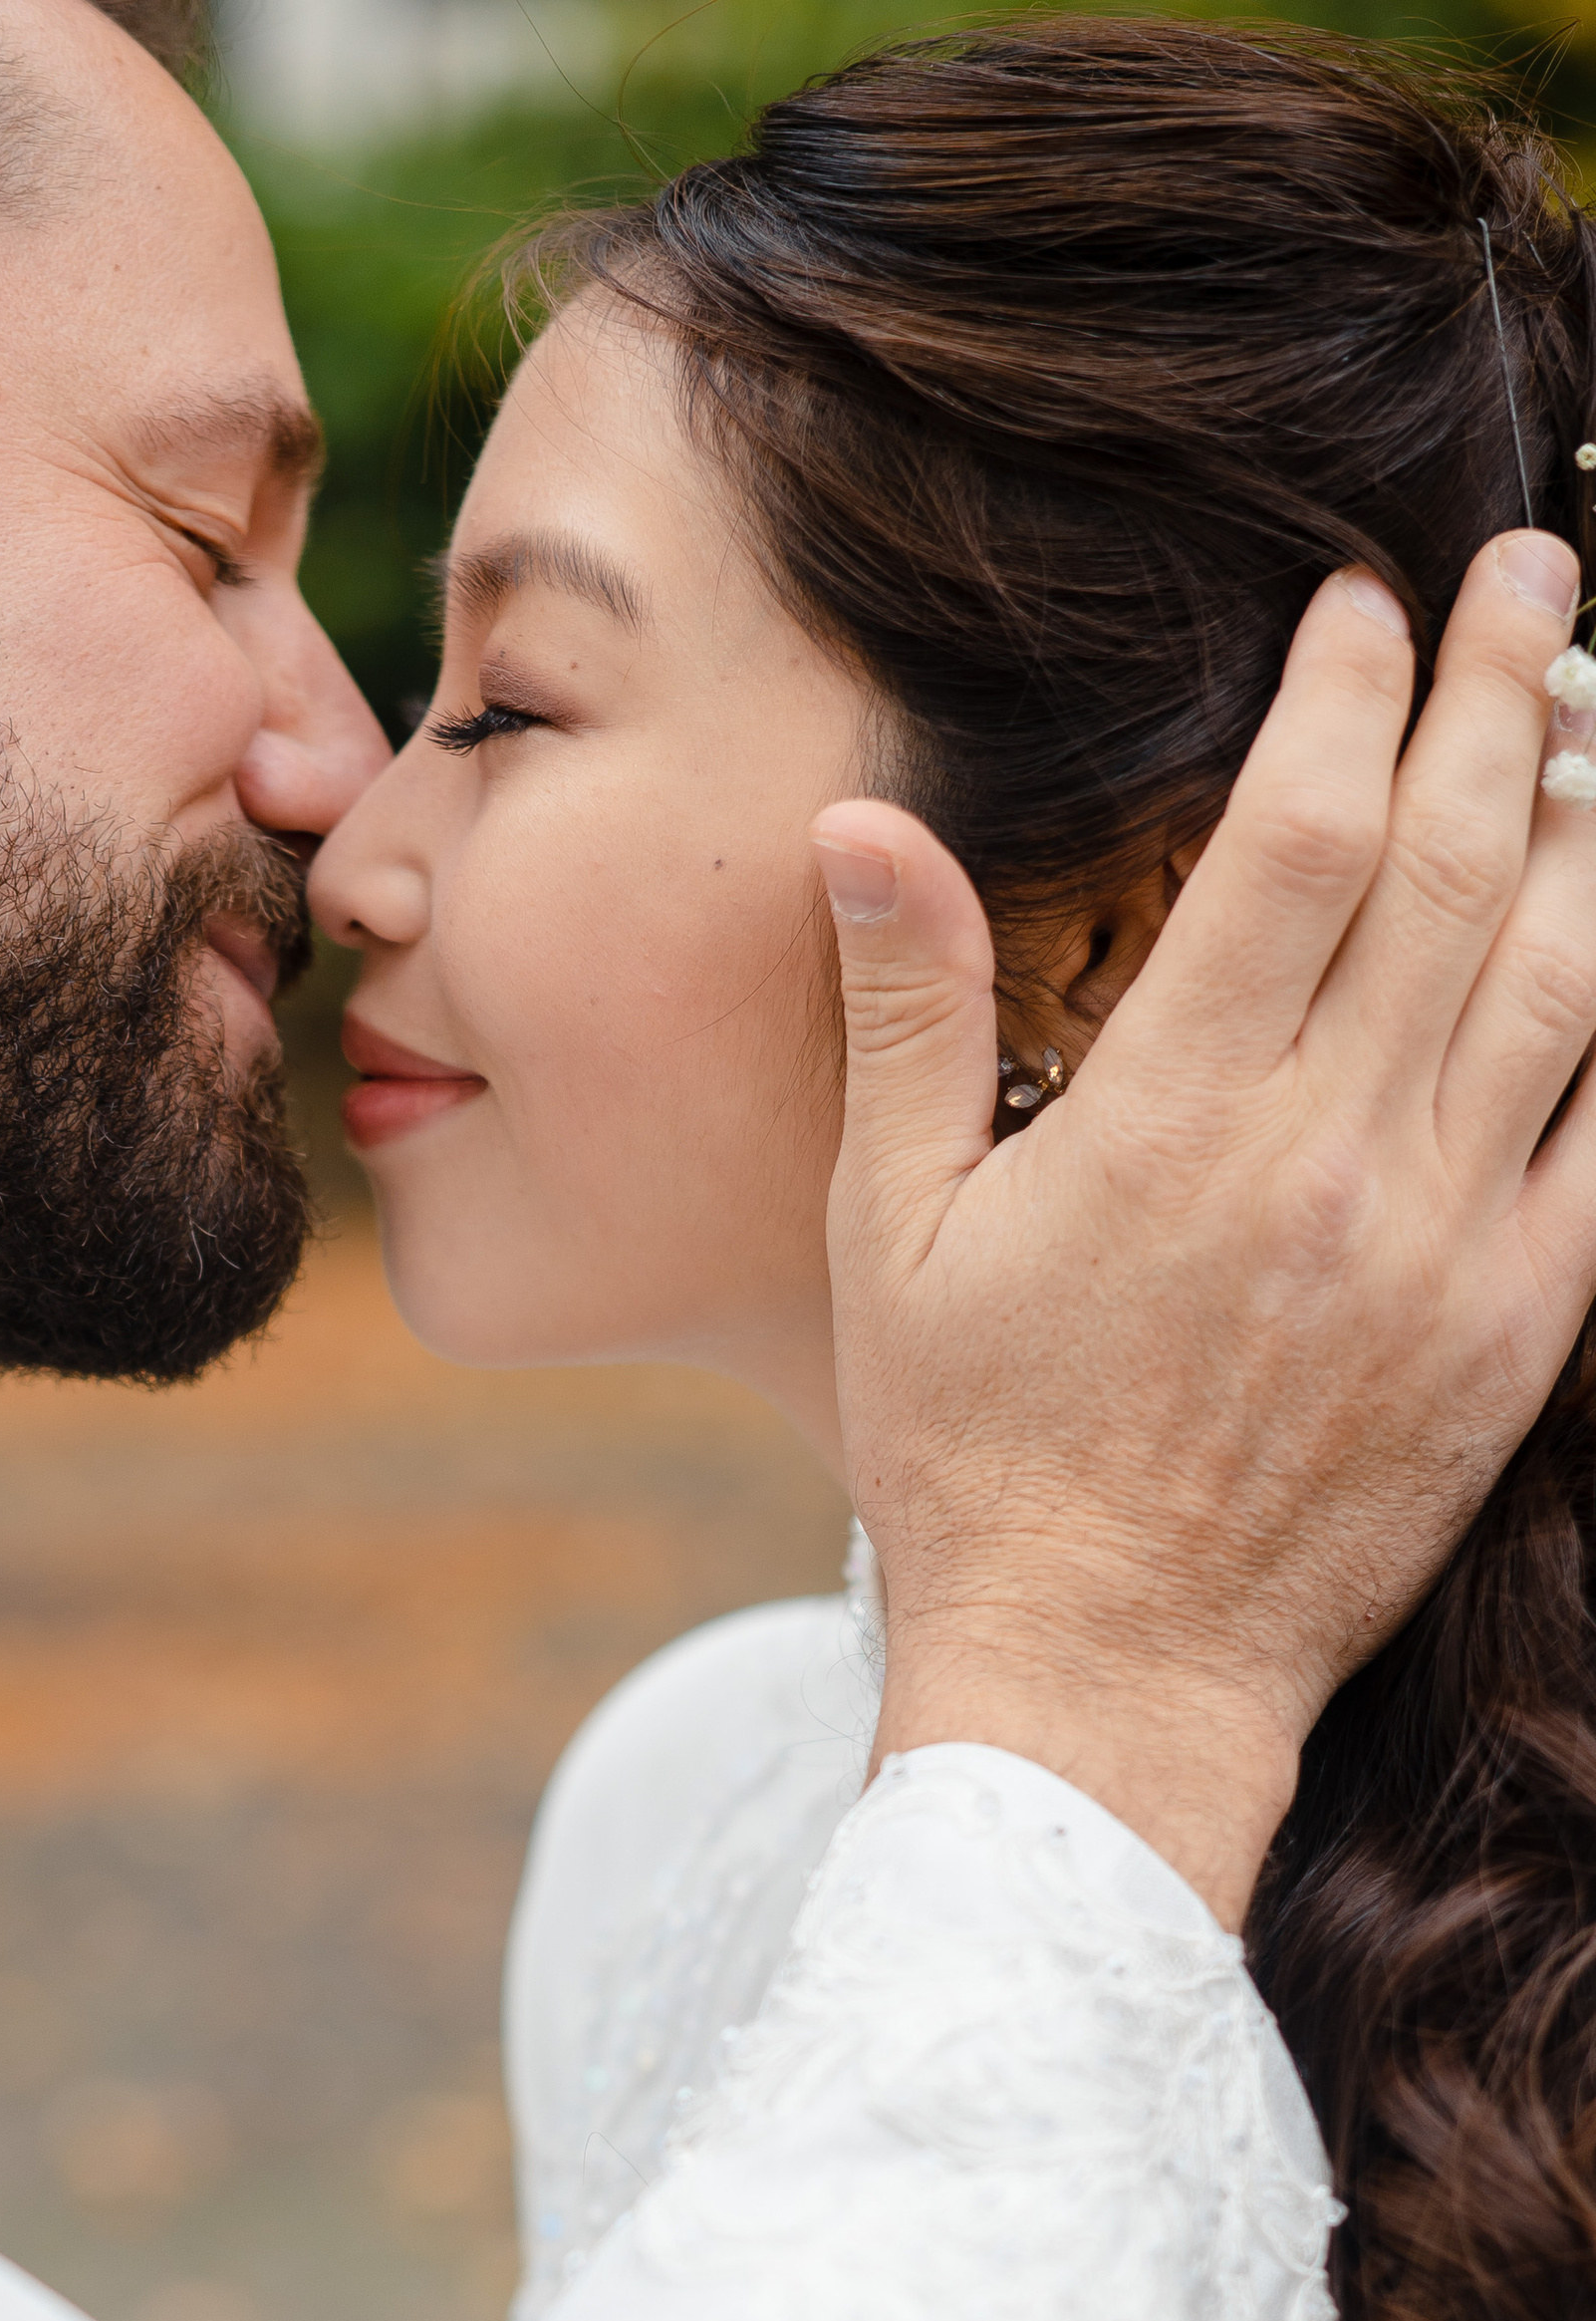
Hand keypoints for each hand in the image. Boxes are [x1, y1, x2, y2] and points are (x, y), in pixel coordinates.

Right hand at [817, 531, 1595, 1925]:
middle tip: (1529, 575)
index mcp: (1176, 1116)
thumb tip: (865, 825)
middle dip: (1505, 688)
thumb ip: (909, 1016)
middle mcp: (1332, 1154)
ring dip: (1590, 817)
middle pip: (1461, 860)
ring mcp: (1446, 1240)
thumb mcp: (892, 1237)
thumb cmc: (975, 1461)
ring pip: (1567, 970)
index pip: (1302, 830)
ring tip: (1591, 715)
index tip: (1361, 606)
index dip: (1349, 689)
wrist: (1108, 1677)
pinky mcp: (1518, 1325)